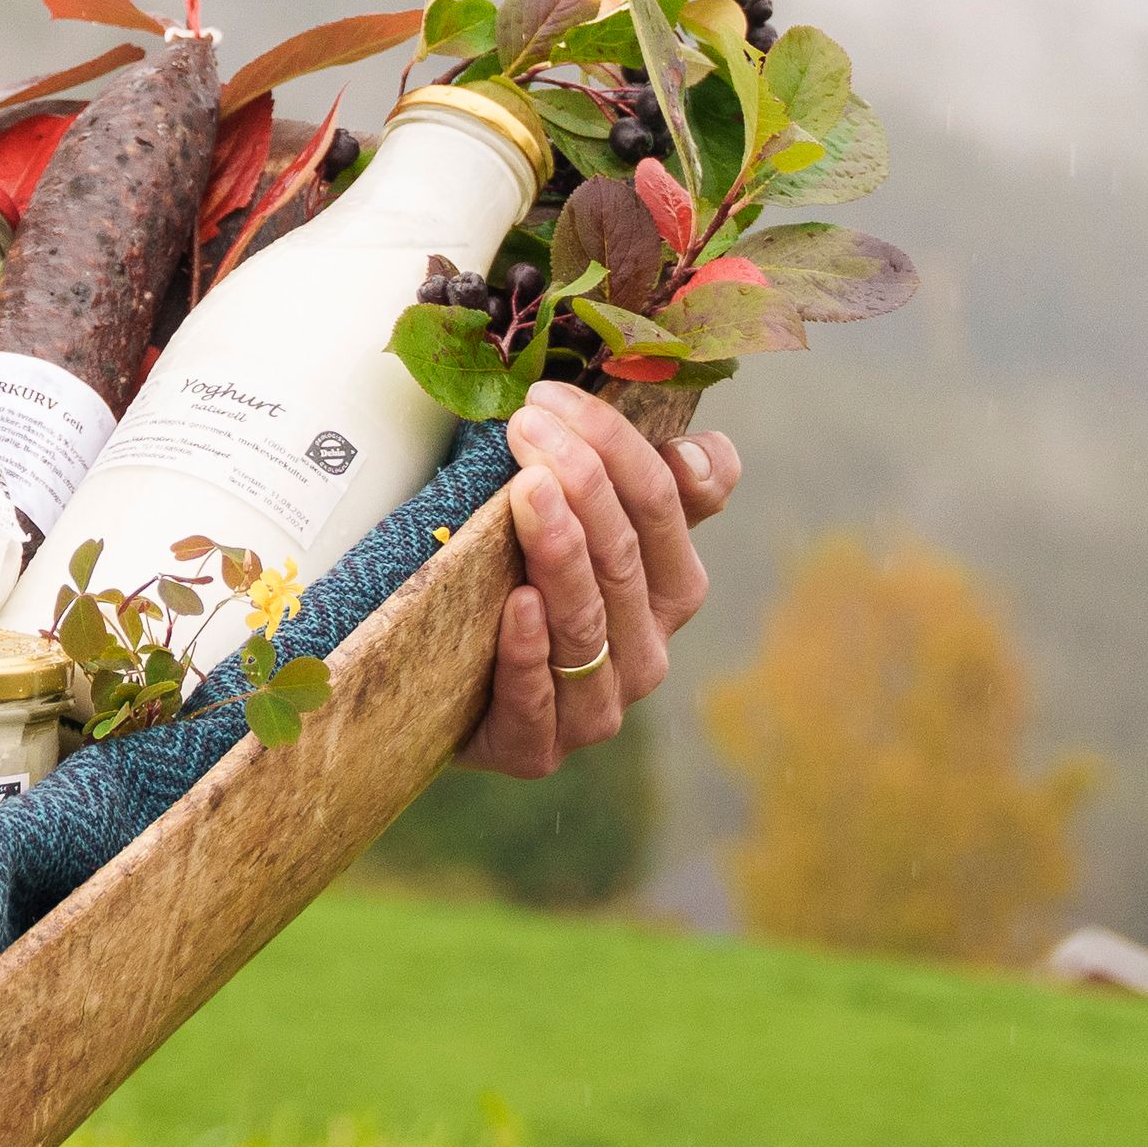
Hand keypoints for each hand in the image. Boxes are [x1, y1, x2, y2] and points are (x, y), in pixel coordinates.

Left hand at [468, 383, 735, 778]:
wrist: (445, 684)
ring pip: (588, 621)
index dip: (616, 444)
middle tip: (525, 426)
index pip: (668, 503)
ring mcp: (595, 705)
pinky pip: (537, 703)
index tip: (554, 397)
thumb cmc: (519, 577)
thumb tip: (702, 452)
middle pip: (626, 556)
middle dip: (581, 481)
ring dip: (560, 552)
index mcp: (674, 586)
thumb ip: (648, 483)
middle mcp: (648, 650)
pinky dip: (529, 652)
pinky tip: (516, 605)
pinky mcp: (535, 750)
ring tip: (526, 490)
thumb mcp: (584, 520)